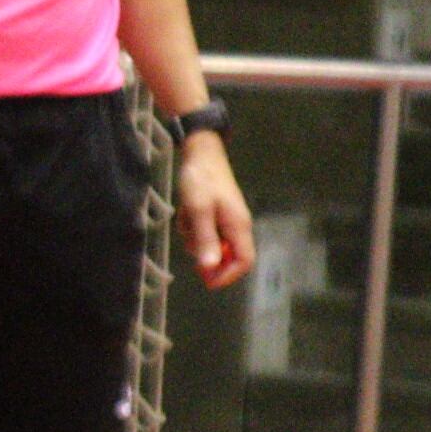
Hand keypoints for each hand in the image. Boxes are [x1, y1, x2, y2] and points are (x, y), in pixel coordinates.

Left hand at [174, 134, 253, 289]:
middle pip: (227, 256)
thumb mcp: (199, 211)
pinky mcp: (217, 215)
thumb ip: (205, 239)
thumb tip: (210, 268)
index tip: (206, 280)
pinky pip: (205, 232)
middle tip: (189, 238)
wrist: (200, 152)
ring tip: (186, 217)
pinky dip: (193, 228)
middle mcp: (238, 226)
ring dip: (195, 238)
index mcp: (239, 226)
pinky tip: (186, 212)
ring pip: (212, 245)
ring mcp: (227, 220)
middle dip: (205, 253)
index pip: (245, 262)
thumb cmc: (201, 180)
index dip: (228, 276)